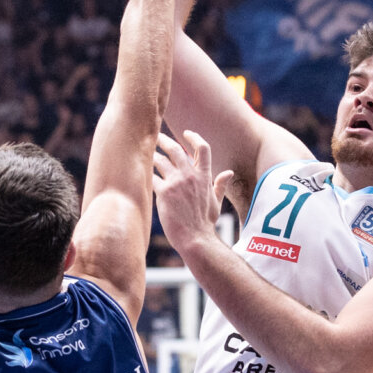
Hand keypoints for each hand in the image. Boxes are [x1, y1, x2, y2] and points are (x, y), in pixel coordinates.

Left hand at [152, 130, 232, 251]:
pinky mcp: (164, 192)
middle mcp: (190, 175)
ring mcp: (177, 182)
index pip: (203, 148)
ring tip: (148, 155)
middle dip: (165, 141)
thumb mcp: (216, 202)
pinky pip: (152, 177)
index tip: (186, 133)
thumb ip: (220, 185)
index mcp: (205, 176)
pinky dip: (148, 175)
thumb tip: (229, 173)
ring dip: (153, 156)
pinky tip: (144, 176)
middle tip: (158, 137)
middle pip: (176, 149)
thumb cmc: (205, 223)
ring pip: (161, 161)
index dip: (194, 137)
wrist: (195, 238)